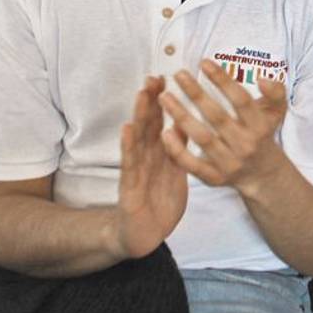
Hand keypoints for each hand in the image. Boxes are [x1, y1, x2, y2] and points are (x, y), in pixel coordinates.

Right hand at [111, 76, 189, 259]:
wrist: (144, 235)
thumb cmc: (159, 201)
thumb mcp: (175, 172)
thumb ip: (178, 148)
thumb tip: (186, 123)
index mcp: (159, 153)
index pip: (159, 122)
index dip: (161, 101)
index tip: (166, 78)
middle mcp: (146, 157)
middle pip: (147, 125)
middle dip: (150, 101)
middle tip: (153, 78)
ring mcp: (136, 170)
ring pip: (138, 139)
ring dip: (139, 116)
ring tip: (141, 94)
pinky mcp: (129, 186)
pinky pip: (130, 164)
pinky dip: (128, 146)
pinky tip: (127, 129)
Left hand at [159, 60, 287, 198]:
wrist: (263, 175)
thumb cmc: (263, 135)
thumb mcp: (277, 112)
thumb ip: (275, 92)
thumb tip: (262, 79)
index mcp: (260, 126)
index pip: (240, 100)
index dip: (223, 80)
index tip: (204, 62)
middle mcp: (245, 145)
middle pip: (217, 116)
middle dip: (196, 93)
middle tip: (178, 74)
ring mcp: (229, 163)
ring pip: (202, 138)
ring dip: (181, 116)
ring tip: (164, 97)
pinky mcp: (214, 178)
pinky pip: (192, 165)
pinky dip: (177, 149)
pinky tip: (164, 132)